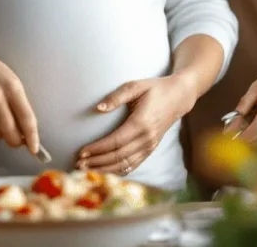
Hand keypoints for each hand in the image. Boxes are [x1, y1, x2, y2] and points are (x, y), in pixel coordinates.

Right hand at [0, 44, 39, 155]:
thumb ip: (21, 107)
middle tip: (18, 140)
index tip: (34, 149)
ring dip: (0, 135)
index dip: (31, 136)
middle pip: (9, 131)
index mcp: (11, 87)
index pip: (25, 117)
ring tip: (0, 122)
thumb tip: (27, 136)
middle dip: (16, 141)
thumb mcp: (14, 84)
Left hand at [76, 74, 197, 174]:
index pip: (115, 142)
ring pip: (125, 165)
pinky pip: (133, 165)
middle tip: (78, 164)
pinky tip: (105, 171)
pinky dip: (118, 171)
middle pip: (118, 157)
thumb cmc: (154, 88)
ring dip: (105, 169)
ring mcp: (150, 146)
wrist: (178, 97)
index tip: (82, 151)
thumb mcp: (135, 86)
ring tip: (87, 169)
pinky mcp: (151, 149)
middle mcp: (146, 139)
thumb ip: (116, 97)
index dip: (97, 149)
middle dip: (97, 162)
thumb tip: (97, 108)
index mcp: (141, 123)